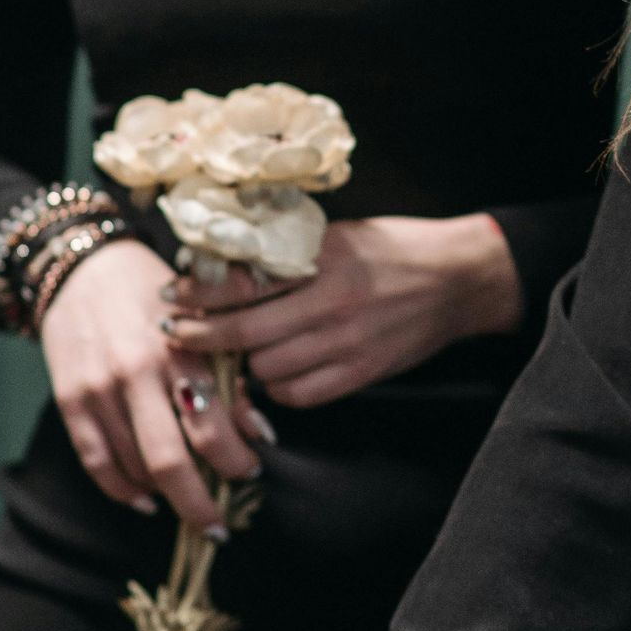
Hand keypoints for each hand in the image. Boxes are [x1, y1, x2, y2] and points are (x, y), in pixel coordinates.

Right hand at [37, 236, 265, 530]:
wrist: (87, 268)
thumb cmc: (159, 291)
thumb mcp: (205, 319)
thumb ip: (232, 371)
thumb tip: (258, 432)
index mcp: (181, 348)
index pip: (212, 425)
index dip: (235, 460)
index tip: (251, 471)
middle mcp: (137, 372)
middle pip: (170, 461)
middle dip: (199, 504)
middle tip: (219, 526)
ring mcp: (99, 390)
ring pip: (134, 468)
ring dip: (166, 494)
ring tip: (189, 499)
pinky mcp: (70, 401)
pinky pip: (97, 463)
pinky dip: (123, 490)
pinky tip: (146, 499)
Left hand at [163, 214, 524, 408]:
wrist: (458, 279)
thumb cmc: (395, 248)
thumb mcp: (341, 235)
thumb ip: (292, 252)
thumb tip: (228, 267)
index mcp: (323, 258)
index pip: (244, 282)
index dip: (200, 294)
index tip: (172, 294)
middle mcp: (331, 301)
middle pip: (245, 334)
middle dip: (201, 337)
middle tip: (176, 334)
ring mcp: (346, 342)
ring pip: (267, 370)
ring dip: (244, 364)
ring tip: (236, 352)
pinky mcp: (360, 373)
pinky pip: (299, 394)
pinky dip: (280, 386)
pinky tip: (279, 370)